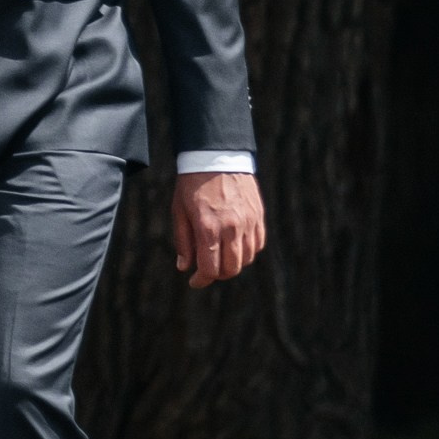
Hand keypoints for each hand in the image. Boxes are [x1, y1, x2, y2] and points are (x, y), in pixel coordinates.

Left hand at [173, 168, 264, 289]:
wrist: (216, 156)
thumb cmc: (192, 184)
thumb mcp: (179, 211)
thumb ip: (183, 241)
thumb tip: (185, 267)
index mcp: (208, 227)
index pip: (210, 268)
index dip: (201, 280)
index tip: (195, 281)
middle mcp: (231, 227)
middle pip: (231, 269)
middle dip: (218, 275)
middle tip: (207, 270)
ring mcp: (248, 221)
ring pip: (247, 259)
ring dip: (233, 264)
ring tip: (220, 257)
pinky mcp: (258, 215)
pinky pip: (257, 244)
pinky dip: (247, 251)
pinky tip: (235, 245)